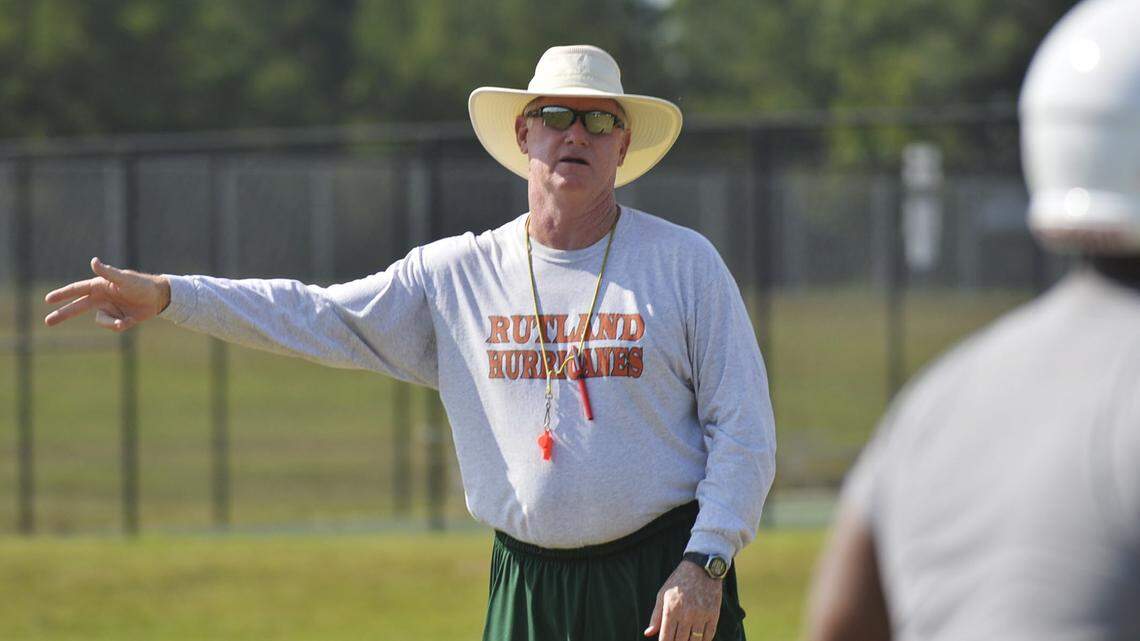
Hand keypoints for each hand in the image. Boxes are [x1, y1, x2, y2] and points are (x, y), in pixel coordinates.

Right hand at [43, 257, 170, 331]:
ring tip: (124, 320)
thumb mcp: (124, 278)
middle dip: (63, 314)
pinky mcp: (118, 319)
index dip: (62, 294)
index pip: (76, 290)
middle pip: (77, 307)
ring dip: (111, 323)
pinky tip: (130, 319)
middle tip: (47, 321)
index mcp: (99, 287)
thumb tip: (93, 261)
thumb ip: (108, 272)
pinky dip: (121, 325)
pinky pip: (114, 326)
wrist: (158, 297)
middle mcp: (101, 298)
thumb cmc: (141, 284)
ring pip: (101, 321)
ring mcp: (109, 309)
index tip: (48, 299)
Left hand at [644, 560, 722, 640]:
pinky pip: (709, 635)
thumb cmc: (678, 582)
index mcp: (671, 610)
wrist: (701, 568)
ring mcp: (701, 615)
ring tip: (686, 640)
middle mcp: (686, 614)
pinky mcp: (713, 614)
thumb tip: (648, 634)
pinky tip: (699, 640)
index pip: (666, 638)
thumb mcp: (663, 595)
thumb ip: (655, 616)